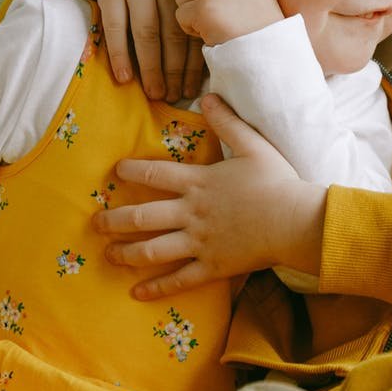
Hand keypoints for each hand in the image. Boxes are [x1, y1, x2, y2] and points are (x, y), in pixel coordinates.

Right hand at [85, 0, 204, 101]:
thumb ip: (186, 18)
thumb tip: (198, 69)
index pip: (191, 30)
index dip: (193, 63)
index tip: (192, 89)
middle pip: (171, 35)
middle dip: (174, 70)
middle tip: (174, 97)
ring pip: (146, 33)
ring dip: (150, 67)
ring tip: (154, 93)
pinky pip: (115, 28)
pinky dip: (120, 54)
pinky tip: (123, 77)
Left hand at [93, 95, 325, 298]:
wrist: (295, 221)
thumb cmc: (277, 181)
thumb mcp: (254, 145)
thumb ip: (228, 122)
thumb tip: (208, 97)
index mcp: (199, 183)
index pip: (155, 173)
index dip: (131, 169)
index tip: (115, 170)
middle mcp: (191, 213)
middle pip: (142, 216)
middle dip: (114, 219)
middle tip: (95, 222)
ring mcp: (199, 243)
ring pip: (152, 250)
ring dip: (126, 253)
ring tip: (108, 254)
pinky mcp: (212, 267)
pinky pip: (178, 280)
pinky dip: (156, 288)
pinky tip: (137, 293)